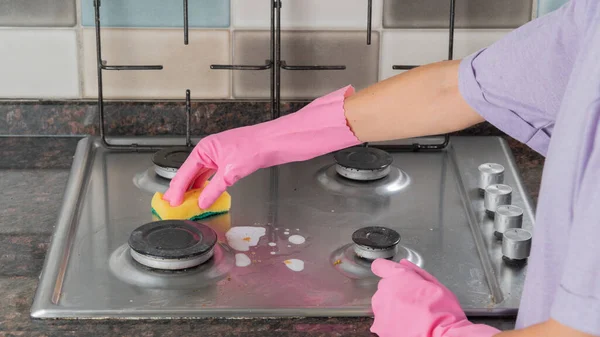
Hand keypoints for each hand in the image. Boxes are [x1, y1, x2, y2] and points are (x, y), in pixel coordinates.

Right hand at [163, 86, 359, 208]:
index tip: (171, 202)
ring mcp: (220, 156)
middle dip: (182, 189)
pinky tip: (206, 195)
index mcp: (205, 149)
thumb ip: (214, 189)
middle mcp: (210, 151)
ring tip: (187, 203)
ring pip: (201, 175)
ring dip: (195, 189)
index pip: (184, 172)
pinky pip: (213, 176)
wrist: (275, 142)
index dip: (176, 189)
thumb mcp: (230, 172)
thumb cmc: (254, 147)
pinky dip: (208, 186)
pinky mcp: (230, 162)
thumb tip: (202, 202)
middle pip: (190, 173)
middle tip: (174, 205)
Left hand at [371, 259, 499, 336]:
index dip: (385, 269)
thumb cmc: (442, 310)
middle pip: (384, 287)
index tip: (389, 274)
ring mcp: (380, 308)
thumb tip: (404, 264)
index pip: (380, 266)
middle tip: (412, 301)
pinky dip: (390, 323)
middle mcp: (385, 290)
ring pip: (382, 304)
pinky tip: (406, 325)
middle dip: (395, 292)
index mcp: (398, 276)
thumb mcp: (435, 283)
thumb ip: (416, 272)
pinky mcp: (379, 325)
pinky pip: (382, 320)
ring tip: (410, 315)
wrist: (439, 335)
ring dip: (392, 307)